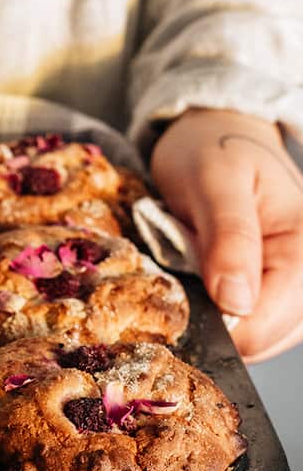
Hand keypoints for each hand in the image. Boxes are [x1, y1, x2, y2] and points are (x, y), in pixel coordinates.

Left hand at [151, 108, 302, 362]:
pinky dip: (219, 316)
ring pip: (258, 336)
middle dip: (218, 325)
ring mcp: (293, 281)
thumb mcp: (213, 183)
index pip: (271, 321)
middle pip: (268, 337)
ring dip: (217, 322)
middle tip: (179, 285)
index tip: (179, 304)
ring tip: (190, 279)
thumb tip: (237, 303)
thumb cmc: (210, 151)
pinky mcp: (273, 286)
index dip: (222, 326)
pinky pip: (248, 323)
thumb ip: (229, 240)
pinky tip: (199, 289)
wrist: (209, 133)